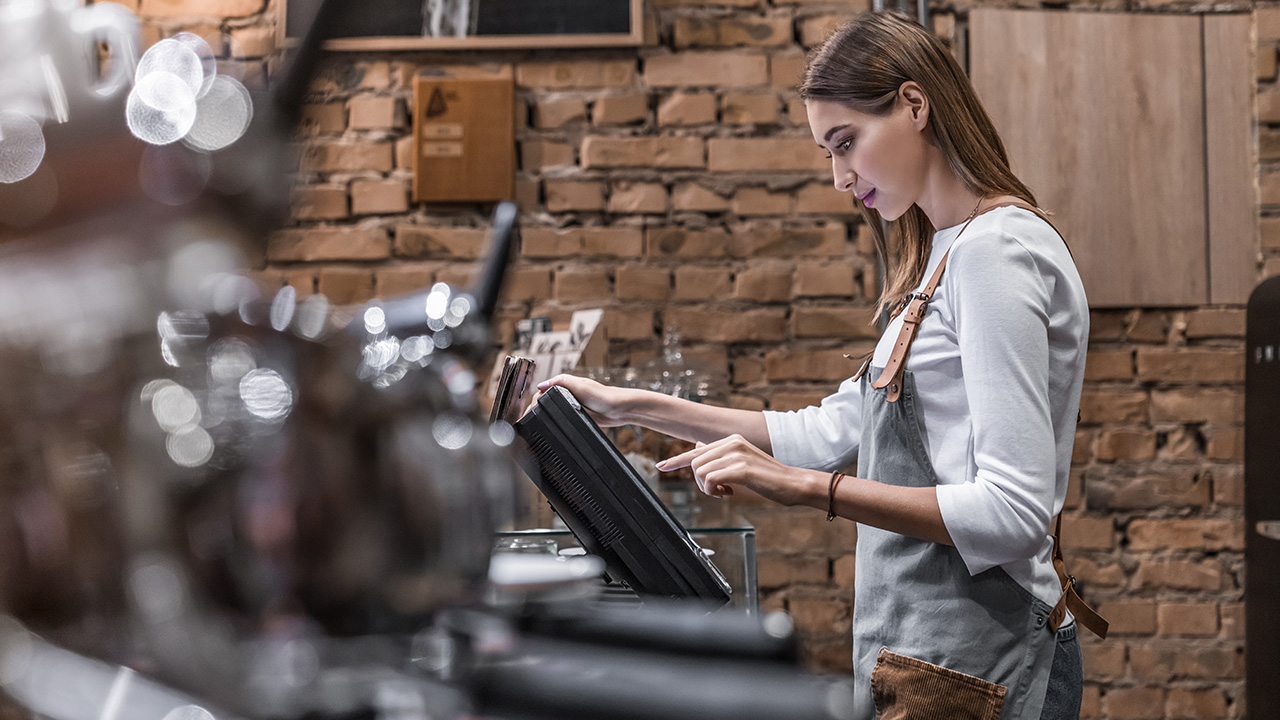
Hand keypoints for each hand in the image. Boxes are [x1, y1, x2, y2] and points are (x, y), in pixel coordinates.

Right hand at [526, 374, 631, 426]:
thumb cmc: (603, 395)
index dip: (536, 399)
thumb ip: (560, 382)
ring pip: (553, 411)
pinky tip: (551, 427)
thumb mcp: (580, 385)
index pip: (545, 390)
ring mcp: (573, 407)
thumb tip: (541, 385)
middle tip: (529, 419)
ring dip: (544, 416)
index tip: (529, 409)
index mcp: (566, 385)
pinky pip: (563, 420)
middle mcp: (568, 395)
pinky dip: (556, 422)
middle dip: (536, 409)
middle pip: (546, 401)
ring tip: (534, 423)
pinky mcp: (578, 417)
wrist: (619, 410)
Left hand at [657, 434, 808, 505]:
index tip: (661, 466)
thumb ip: (720, 456)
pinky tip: (730, 493)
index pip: (696, 450)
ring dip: (708, 488)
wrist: (794, 483)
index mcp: (732, 440)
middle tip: (720, 491)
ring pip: (700, 472)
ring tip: (727, 492)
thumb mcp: (742, 463)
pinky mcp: (740, 468)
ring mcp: (736, 454)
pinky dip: (714, 491)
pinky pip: (710, 480)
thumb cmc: (769, 478)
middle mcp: (732, 442)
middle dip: (701, 483)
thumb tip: (698, 447)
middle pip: (695, 463)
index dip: (677, 461)